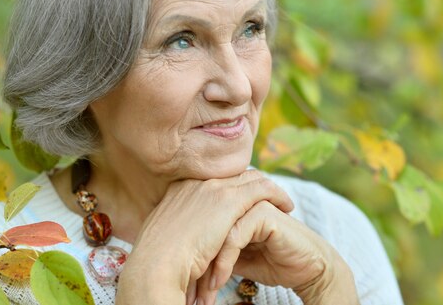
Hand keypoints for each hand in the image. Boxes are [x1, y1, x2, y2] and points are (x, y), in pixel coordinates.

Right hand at [115, 170, 293, 304]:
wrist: (155, 266)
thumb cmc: (158, 263)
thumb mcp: (167, 239)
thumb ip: (181, 231)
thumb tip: (189, 240)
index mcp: (179, 189)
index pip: (215, 179)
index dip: (233, 187)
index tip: (245, 199)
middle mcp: (195, 182)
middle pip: (233, 175)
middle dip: (252, 185)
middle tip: (269, 197)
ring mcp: (211, 188)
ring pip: (250, 177)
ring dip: (268, 189)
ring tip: (283, 201)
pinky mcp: (228, 200)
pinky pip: (262, 188)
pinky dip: (277, 194)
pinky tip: (287, 205)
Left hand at [199, 200, 359, 304]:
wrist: (307, 269)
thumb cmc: (272, 261)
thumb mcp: (235, 256)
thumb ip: (215, 247)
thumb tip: (186, 260)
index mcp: (230, 201)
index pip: (200, 220)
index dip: (191, 250)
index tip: (186, 281)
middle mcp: (239, 197)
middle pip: (204, 224)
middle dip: (196, 260)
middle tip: (190, 288)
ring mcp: (251, 202)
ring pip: (215, 230)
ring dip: (207, 264)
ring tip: (205, 290)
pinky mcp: (263, 213)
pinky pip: (233, 236)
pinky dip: (223, 261)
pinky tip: (220, 281)